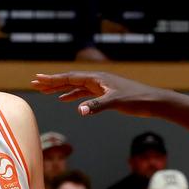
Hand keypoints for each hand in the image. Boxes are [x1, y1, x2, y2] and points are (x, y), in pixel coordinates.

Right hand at [31, 72, 166, 116]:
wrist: (154, 101)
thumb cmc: (136, 100)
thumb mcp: (115, 103)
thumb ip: (96, 106)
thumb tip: (79, 110)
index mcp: (96, 78)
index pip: (69, 77)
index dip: (52, 79)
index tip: (38, 79)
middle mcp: (96, 80)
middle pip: (68, 80)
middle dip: (51, 82)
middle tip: (34, 82)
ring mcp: (99, 86)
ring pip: (74, 86)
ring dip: (59, 89)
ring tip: (45, 91)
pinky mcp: (103, 93)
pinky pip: (82, 93)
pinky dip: (71, 95)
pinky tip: (64, 99)